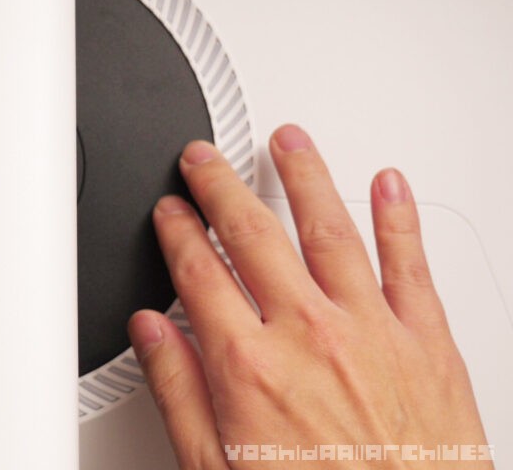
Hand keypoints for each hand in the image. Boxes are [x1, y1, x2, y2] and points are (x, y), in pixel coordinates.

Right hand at [128, 125, 491, 468]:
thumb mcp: (215, 467)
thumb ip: (178, 392)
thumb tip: (150, 333)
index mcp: (250, 366)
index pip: (199, 272)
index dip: (177, 232)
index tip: (169, 213)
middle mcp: (309, 335)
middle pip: (252, 235)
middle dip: (219, 187)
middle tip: (204, 159)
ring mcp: (371, 330)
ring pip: (329, 228)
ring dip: (303, 175)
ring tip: (288, 140)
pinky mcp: (427, 339)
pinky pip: (410, 261)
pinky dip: (398, 216)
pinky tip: (387, 183)